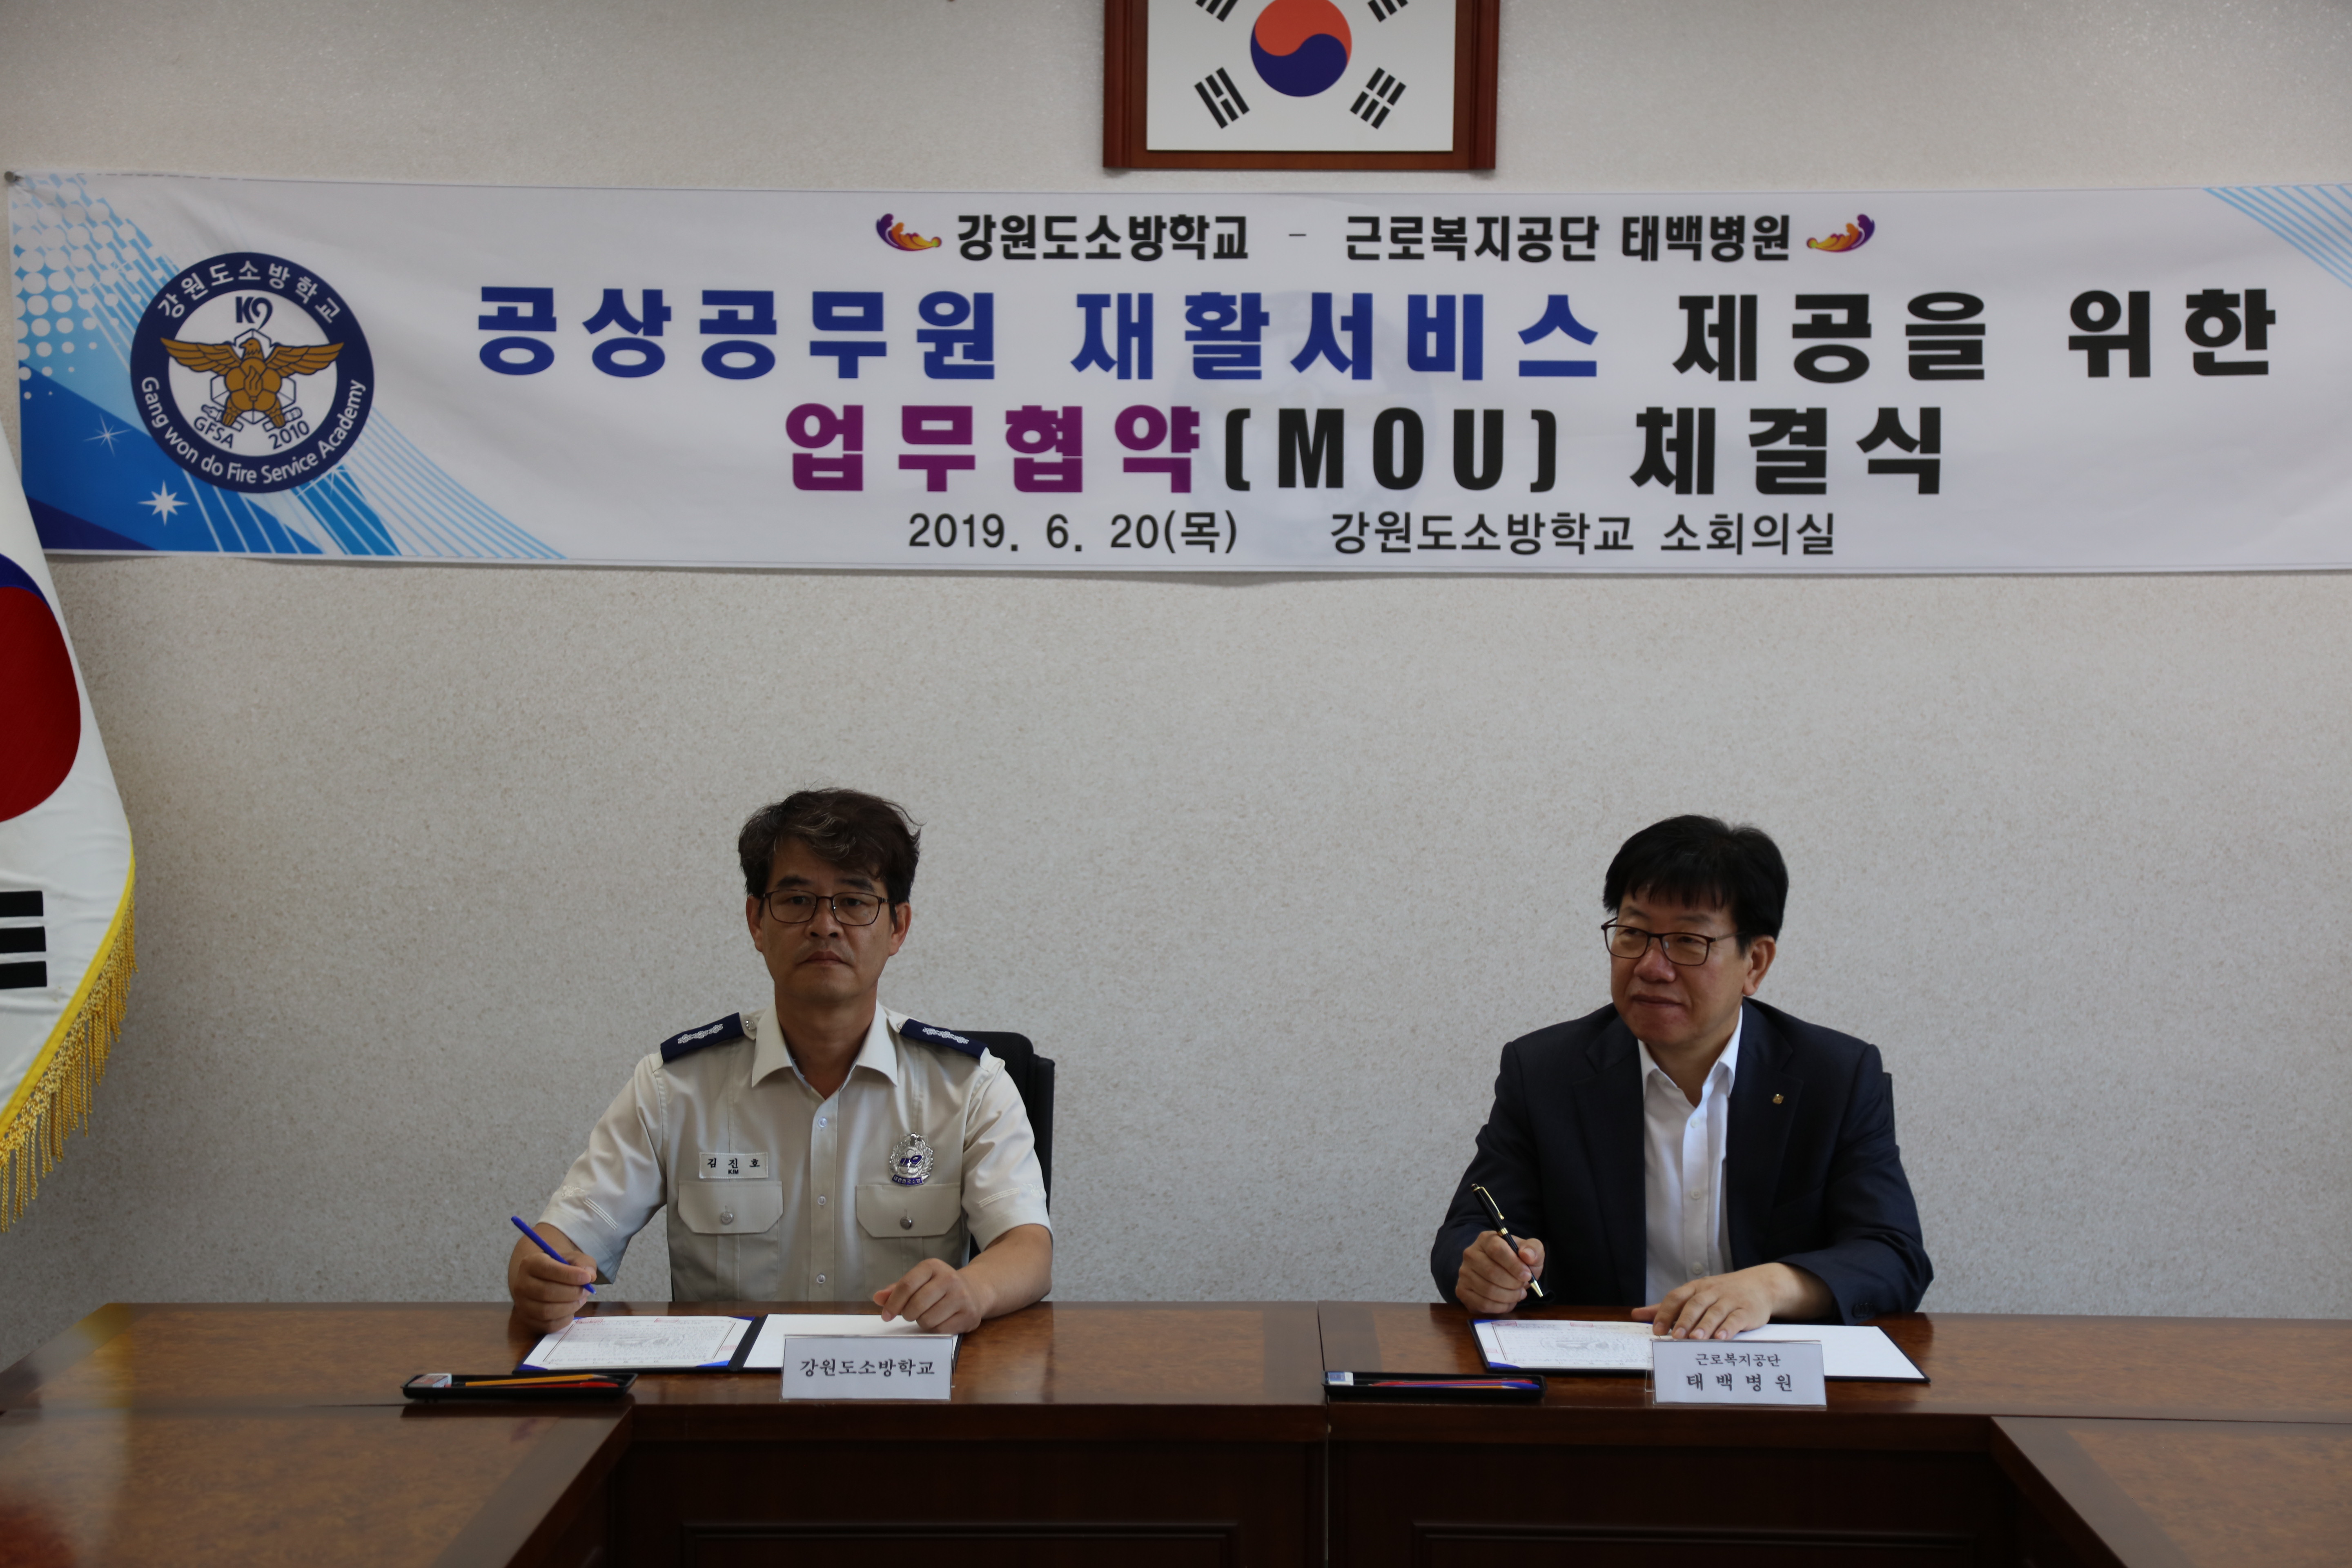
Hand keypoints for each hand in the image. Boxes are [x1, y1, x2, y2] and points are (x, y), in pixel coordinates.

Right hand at [506, 1224, 596, 1333]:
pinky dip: (564, 1319)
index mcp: (530, 1263)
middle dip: (572, 1292)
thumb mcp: (573, 1259)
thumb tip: (589, 1275)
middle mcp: (521, 1284)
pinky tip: (571, 1309)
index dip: (569, 1275)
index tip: (587, 1278)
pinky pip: (548, 1325)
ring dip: (570, 1307)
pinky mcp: (527, 1321)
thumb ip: (583, 1263)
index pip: (548, 1269)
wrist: (544, 1280)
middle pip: (546, 1292)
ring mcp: (522, 1305)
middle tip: (587, 1291)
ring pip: (546, 1311)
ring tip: (581, 1299)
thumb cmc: (560, 1268)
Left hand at [873, 1257, 987, 1333]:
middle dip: (908, 1314)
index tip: (886, 1315)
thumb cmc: (939, 1287)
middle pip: (915, 1305)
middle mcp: (949, 1278)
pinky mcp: (969, 1315)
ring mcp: (961, 1297)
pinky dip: (935, 1329)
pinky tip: (940, 1321)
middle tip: (912, 1313)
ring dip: (922, 1322)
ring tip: (928, 1315)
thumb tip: (878, 1298)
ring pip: (927, 1320)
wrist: (975, 1290)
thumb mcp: (919, 1282)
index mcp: (933, 1266)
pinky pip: (940, 1330)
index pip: (906, 1285)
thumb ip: (897, 1290)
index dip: (893, 1303)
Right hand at [1456, 1231, 1545, 1314]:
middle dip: (1513, 1283)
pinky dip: (1500, 1307)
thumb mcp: (1531, 1252)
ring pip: (1488, 1290)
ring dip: (1509, 1296)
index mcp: (1486, 1239)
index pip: (1497, 1249)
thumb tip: (1527, 1255)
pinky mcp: (1462, 1291)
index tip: (1527, 1275)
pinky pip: (1483, 1304)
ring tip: (1517, 1294)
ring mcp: (1464, 1273)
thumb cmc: (1518, 1262)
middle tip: (1522, 1286)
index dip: (1514, 1265)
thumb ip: (1533, 1249)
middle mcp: (1471, 1254)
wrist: (1505, 1275)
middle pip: (1492, 1272)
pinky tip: (1507, 1301)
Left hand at [1631, 1262, 1830, 1339]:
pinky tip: (1721, 1337)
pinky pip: (1736, 1319)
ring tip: (1694, 1339)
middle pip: (1694, 1305)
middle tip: (1675, 1337)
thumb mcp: (1694, 1295)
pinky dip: (1728, 1328)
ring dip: (1704, 1326)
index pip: (1676, 1297)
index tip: (1655, 1330)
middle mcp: (1711, 1292)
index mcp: (1695, 1288)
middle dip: (1684, 1321)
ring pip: (1714, 1312)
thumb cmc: (1721, 1293)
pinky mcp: (1746, 1310)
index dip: (1665, 1313)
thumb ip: (1667, 1307)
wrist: (1759, 1284)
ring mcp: (1729, 1300)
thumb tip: (1637, 1314)